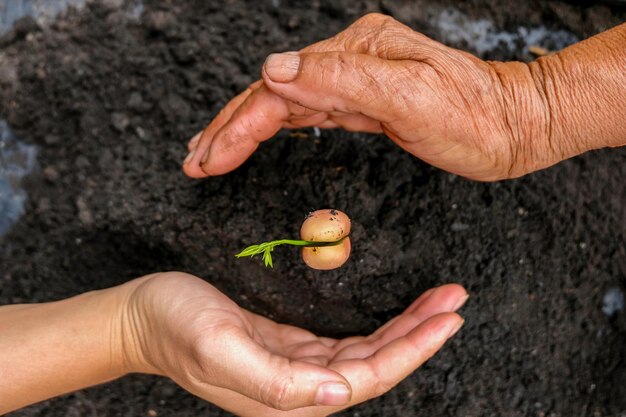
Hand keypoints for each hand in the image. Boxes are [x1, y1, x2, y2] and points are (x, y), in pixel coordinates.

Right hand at [120, 272, 466, 415]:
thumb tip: (340, 396)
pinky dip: (378, 325)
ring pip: (367, 352)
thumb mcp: (220, 348)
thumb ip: (277, 382)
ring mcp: (298, 368)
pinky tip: (397, 313)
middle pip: (377, 365)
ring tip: (439, 301)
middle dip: (420, 334)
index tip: (447, 318)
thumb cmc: (176, 327)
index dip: (411, 351)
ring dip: (405, 327)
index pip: (367, 379)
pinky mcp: (290, 347)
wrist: (144, 314)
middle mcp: (300, 389)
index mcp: (288, 398)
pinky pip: (347, 340)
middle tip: (456, 299)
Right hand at [183, 13, 555, 180]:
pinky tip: (255, 135)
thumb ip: (341, 79)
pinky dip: (273, 126)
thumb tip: (273, 69)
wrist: (512, 125)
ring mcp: (354, 77)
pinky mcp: (362, 98)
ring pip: (283, 104)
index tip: (209, 157)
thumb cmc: (472, 117)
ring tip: (211, 152)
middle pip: (272, 94)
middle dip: (229, 128)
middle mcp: (349, 59)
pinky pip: (306, 112)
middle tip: (195, 161)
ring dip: (242, 128)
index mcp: (355, 53)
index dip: (239, 125)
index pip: (279, 91)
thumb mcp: (411, 97)